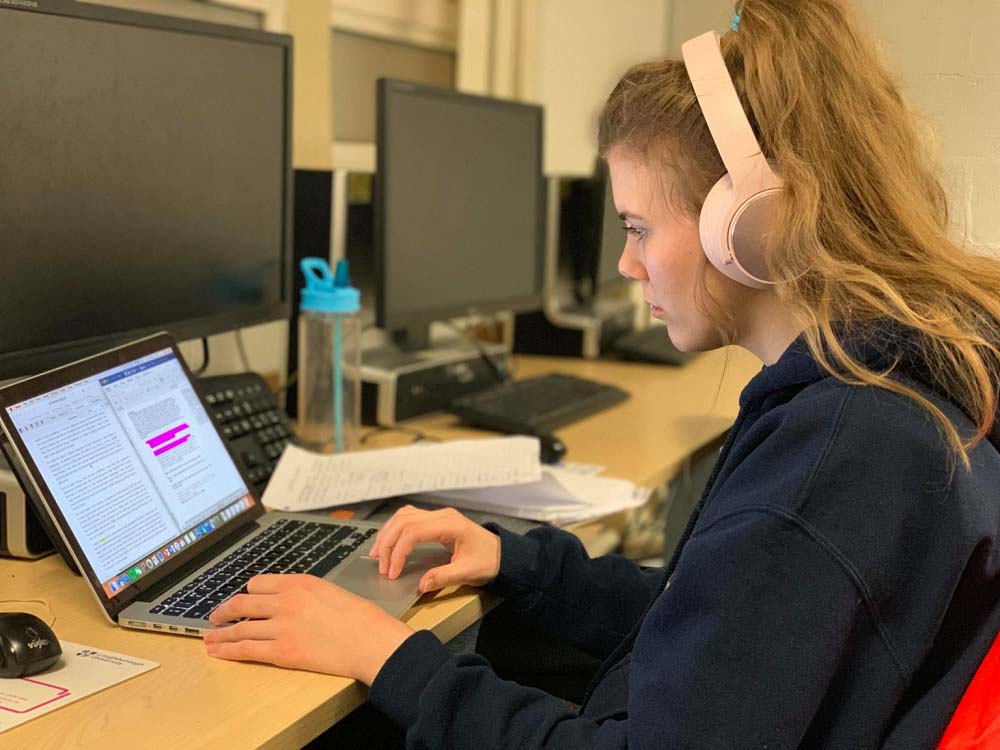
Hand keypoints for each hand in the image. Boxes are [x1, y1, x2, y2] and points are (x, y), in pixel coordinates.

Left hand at [203, 574, 413, 683]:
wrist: (370, 641)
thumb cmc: (361, 619)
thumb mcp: (332, 592)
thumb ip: (307, 596)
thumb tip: (294, 605)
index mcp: (300, 583)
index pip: (258, 584)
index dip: (247, 594)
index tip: (240, 600)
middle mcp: (286, 601)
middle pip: (242, 603)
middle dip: (224, 611)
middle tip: (215, 617)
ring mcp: (281, 626)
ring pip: (239, 628)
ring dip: (220, 634)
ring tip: (209, 637)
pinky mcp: (281, 651)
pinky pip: (246, 649)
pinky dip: (228, 650)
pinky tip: (219, 651)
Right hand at [369, 505, 500, 592]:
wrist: (503, 554)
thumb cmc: (489, 560)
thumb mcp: (468, 572)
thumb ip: (444, 577)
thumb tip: (422, 584)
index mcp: (450, 524)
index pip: (413, 532)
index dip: (398, 551)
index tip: (393, 572)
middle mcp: (442, 516)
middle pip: (404, 521)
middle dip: (388, 543)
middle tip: (381, 565)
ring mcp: (439, 516)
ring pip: (403, 517)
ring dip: (388, 534)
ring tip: (378, 554)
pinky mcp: (436, 521)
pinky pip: (409, 518)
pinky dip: (395, 530)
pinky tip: (389, 542)